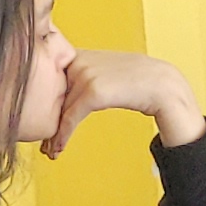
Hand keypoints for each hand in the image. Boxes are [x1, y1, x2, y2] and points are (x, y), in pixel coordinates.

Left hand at [46, 47, 205, 156]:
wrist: (162, 85)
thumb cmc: (138, 82)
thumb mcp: (107, 73)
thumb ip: (87, 78)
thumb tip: (71, 95)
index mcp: (80, 54)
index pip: (53, 82)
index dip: (46, 105)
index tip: (43, 123)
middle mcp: (79, 60)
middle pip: (53, 97)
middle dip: (48, 121)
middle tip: (43, 143)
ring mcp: (85, 74)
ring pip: (59, 109)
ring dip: (53, 134)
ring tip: (49, 151)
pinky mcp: (92, 91)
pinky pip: (70, 117)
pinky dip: (63, 135)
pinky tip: (59, 149)